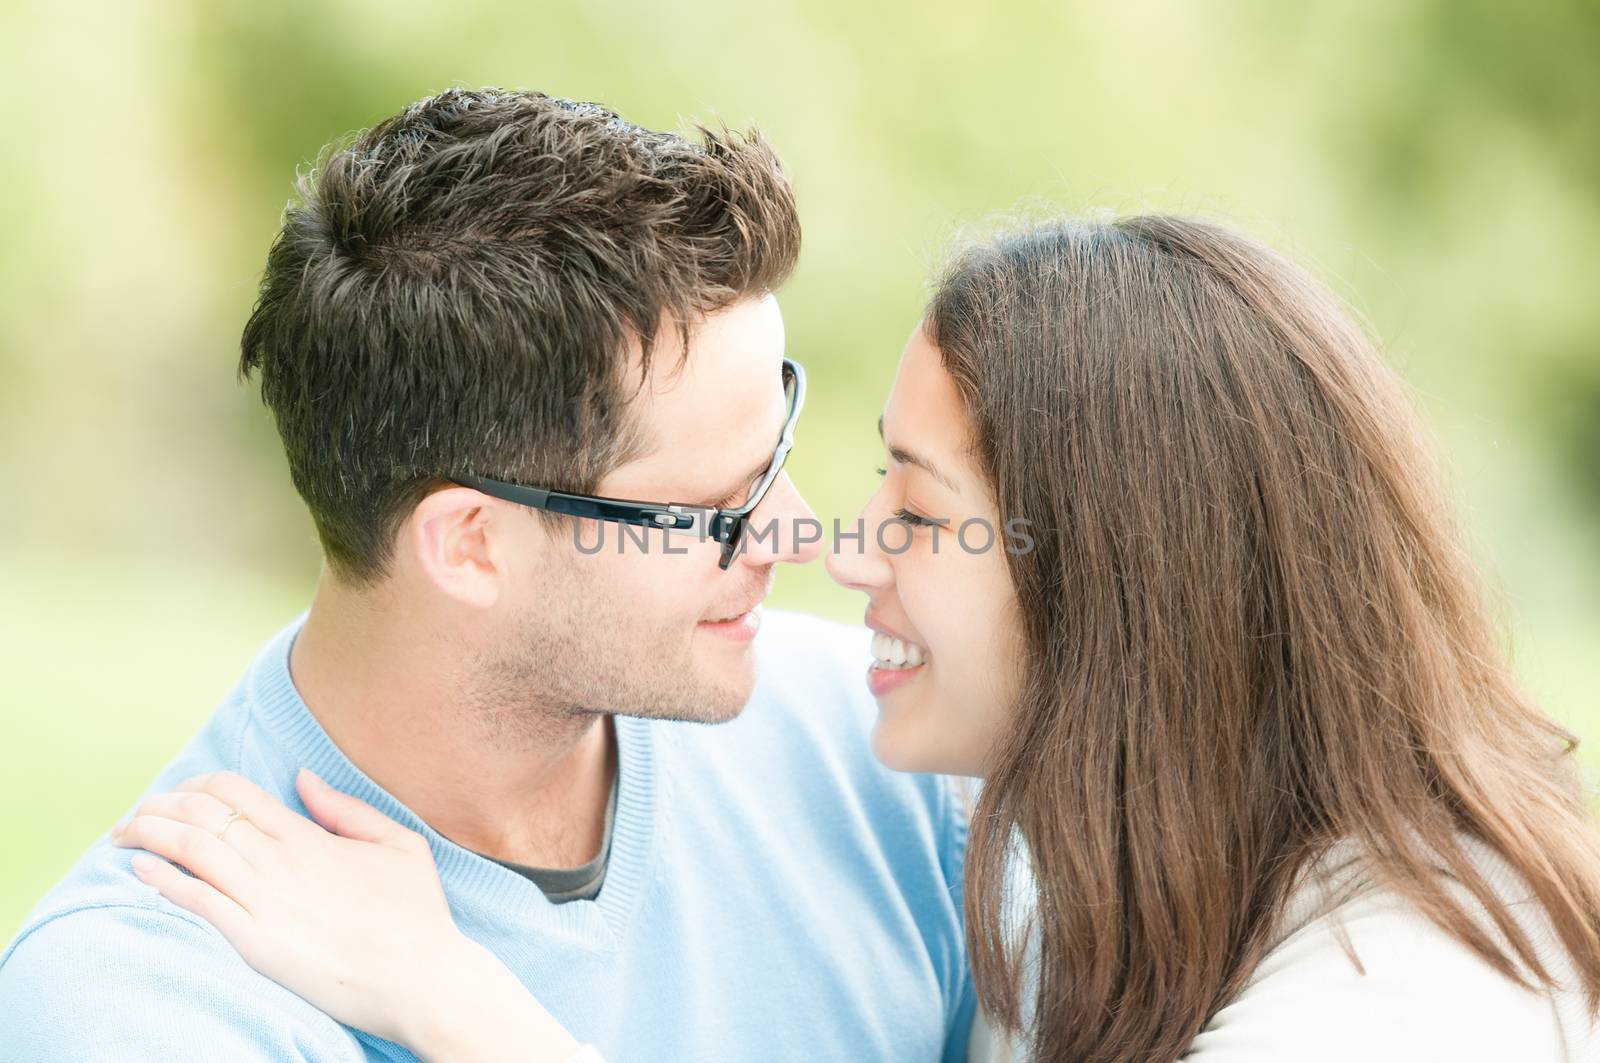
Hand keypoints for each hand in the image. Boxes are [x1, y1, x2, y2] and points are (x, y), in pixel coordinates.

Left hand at [109, 769, 581, 1061]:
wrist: (423, 979)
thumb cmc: (417, 915)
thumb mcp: (400, 845)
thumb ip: (347, 809)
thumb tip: (302, 779)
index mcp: (309, 837)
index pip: (233, 791)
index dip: (196, 785)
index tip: (178, 795)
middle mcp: (281, 862)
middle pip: (201, 814)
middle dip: (158, 806)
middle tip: (137, 815)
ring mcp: (267, 903)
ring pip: (192, 850)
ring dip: (150, 835)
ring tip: (125, 835)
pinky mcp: (258, 944)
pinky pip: (199, 903)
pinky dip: (164, 882)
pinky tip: (142, 871)